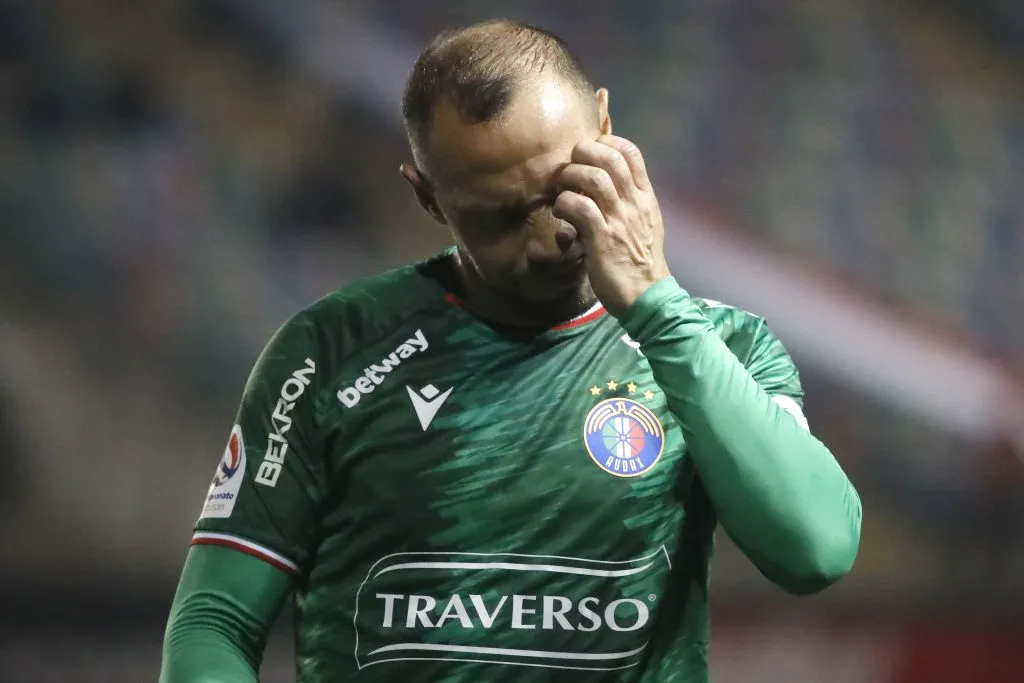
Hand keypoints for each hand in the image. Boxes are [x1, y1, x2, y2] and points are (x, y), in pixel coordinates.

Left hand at [552, 135, 670, 314]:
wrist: (647, 295)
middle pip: (610, 157)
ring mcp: (620, 220)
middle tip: (570, 167)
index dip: (606, 143)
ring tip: (561, 188)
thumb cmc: (640, 262)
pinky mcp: (602, 238)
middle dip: (583, 154)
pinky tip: (561, 212)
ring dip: (571, 177)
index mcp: (646, 197)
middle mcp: (635, 203)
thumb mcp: (644, 224)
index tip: (589, 152)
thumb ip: (630, 202)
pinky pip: (580, 207)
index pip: (631, 153)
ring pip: (594, 178)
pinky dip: (565, 204)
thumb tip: (608, 183)